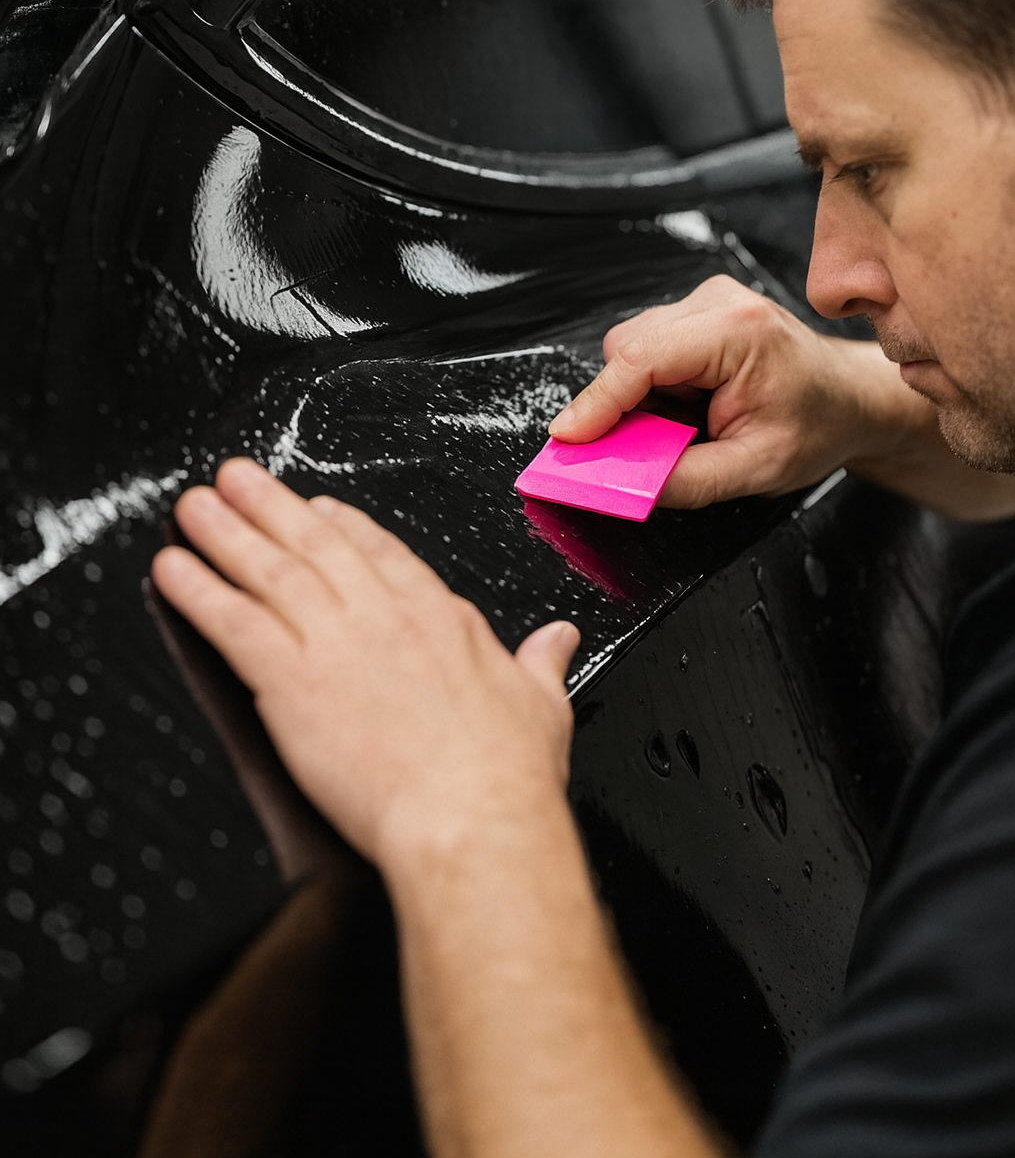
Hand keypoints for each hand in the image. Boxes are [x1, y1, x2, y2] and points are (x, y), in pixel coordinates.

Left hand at [150, 460, 579, 873]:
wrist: (469, 817)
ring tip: (194, 505)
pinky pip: (233, 622)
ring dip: (225, 531)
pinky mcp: (291, 679)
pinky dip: (199, 591)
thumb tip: (560, 640)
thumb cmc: (504, 775)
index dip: (342, 526)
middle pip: (315, 544)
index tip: (316, 508)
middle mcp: (381, 616)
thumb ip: (543, 662)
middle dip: (270, 506)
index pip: (381, 553)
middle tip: (236, 478)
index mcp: (438, 617)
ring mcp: (334, 641)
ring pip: (268, 569)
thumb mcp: (542, 704)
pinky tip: (173, 570)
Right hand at [547, 275, 903, 507]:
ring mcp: (708, 300)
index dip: (596, 403)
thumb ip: (681, 481)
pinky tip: (690, 405)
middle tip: (648, 448)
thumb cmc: (818, 426)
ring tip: (687, 424)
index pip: (641, 359)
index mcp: (739, 333)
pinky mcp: (699, 309)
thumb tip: (620, 483)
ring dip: (641, 395)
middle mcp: (720, 303)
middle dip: (621, 404)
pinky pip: (648, 346)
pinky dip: (655, 384)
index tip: (567, 439)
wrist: (850, 400)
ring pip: (632, 347)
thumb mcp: (753, 470)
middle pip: (628, 349)